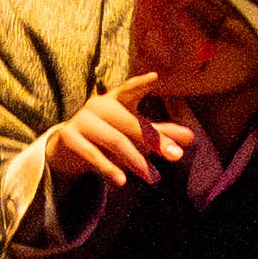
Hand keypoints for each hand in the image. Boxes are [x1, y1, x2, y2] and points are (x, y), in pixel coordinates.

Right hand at [43, 88, 191, 204]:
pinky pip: (92, 154)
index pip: (129, 90)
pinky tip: (121, 182)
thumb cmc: (107, 136)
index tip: (155, 76)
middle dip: (154, 140)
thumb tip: (191, 138)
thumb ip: (160, 134)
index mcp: (114, 99)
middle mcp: (98, 106)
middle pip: (129, 122)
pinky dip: (108, 168)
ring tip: (152, 178)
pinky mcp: (69, 138)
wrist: (66, 148)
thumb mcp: (133, 134)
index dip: (140, 84)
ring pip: (114, 140)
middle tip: (175, 156)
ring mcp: (82, 120)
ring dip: (135, 160)